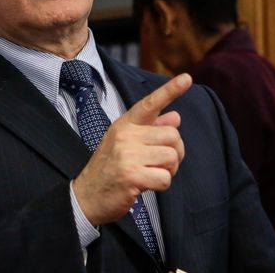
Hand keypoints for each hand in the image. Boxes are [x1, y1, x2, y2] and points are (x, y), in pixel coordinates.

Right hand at [72, 73, 190, 225]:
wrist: (87, 196)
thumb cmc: (110, 168)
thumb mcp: (126, 143)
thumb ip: (151, 129)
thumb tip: (176, 117)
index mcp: (125, 124)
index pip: (150, 104)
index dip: (170, 90)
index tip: (187, 78)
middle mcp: (125, 135)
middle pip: (172, 136)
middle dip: (174, 152)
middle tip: (158, 163)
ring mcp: (127, 155)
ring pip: (172, 157)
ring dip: (168, 170)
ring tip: (150, 174)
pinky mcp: (131, 176)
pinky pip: (165, 178)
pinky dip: (161, 185)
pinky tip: (146, 186)